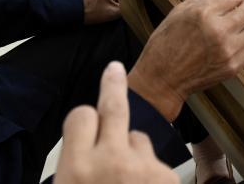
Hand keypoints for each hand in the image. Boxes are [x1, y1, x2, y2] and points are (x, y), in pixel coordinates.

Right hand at [57, 61, 176, 183]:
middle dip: (113, 86)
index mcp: (78, 168)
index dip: (83, 119)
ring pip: (138, 140)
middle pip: (114, 107)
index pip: (81, 117)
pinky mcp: (166, 176)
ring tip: (127, 179)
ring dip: (133, 151)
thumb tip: (82, 148)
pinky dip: (150, 175)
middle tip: (114, 71)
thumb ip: (77, 163)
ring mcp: (142, 167)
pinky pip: (155, 163)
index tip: (86, 114)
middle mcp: (112, 162)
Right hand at [128, 0, 243, 120]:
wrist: (163, 78)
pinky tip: (237, 42)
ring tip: (238, 27)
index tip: (229, 0)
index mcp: (202, 13)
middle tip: (236, 11)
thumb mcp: (179, 11)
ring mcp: (228, 50)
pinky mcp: (233, 67)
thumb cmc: (166, 43)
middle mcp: (218, 30)